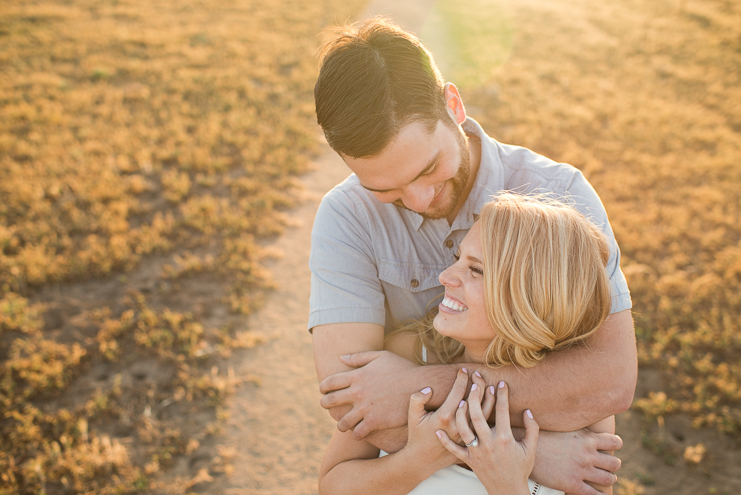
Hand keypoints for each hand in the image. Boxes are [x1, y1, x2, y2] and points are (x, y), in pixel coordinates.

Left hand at [319, 350, 417, 438]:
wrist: (421, 385)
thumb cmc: (403, 368)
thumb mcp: (381, 356)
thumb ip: (360, 357)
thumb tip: (342, 357)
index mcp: (357, 375)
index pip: (329, 382)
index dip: (323, 387)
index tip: (323, 391)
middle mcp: (357, 392)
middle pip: (329, 401)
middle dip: (325, 404)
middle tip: (327, 407)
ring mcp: (365, 408)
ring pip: (342, 422)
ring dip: (340, 423)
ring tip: (343, 424)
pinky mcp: (375, 422)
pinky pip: (357, 433)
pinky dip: (356, 433)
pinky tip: (359, 431)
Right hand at [404, 369, 494, 472]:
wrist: (422, 460)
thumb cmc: (416, 435)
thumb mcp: (412, 416)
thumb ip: (417, 400)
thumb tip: (429, 389)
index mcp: (444, 416)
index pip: (458, 392)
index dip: (462, 378)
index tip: (463, 369)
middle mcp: (458, 425)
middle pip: (474, 400)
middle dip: (477, 384)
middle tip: (477, 374)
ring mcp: (466, 435)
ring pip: (483, 413)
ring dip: (488, 397)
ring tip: (489, 385)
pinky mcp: (470, 441)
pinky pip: (483, 425)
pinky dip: (489, 413)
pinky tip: (491, 405)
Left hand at [438, 380, 537, 494]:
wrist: (509, 490)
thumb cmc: (521, 468)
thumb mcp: (530, 449)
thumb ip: (532, 428)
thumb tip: (527, 410)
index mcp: (505, 439)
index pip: (502, 411)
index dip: (502, 395)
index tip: (500, 383)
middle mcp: (490, 443)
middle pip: (478, 416)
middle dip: (476, 397)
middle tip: (475, 383)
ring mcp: (477, 452)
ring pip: (464, 429)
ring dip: (461, 414)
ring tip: (461, 400)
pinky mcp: (469, 460)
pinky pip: (454, 450)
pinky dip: (445, 441)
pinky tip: (439, 431)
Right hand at [529, 428, 622, 494]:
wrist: (523, 446)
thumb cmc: (542, 435)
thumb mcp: (564, 427)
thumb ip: (579, 430)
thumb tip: (586, 425)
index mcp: (587, 439)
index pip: (615, 442)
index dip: (615, 445)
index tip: (610, 447)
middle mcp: (587, 455)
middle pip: (615, 463)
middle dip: (613, 465)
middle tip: (607, 466)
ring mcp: (581, 470)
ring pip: (609, 479)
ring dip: (608, 478)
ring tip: (603, 478)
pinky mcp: (573, 484)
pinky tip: (598, 494)